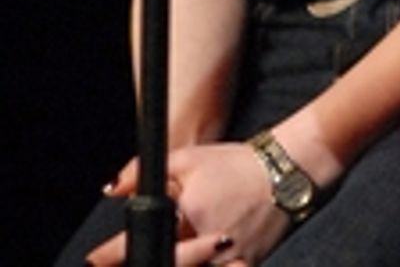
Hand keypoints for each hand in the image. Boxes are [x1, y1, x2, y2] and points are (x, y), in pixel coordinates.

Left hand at [89, 143, 289, 266]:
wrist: (287, 170)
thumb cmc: (236, 163)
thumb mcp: (190, 159)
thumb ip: (146, 172)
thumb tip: (112, 190)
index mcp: (186, 216)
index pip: (140, 244)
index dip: (111, 257)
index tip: (95, 260)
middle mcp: (205, 243)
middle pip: (164, 264)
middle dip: (139, 263)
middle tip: (117, 264)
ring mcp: (228, 259)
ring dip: (180, 265)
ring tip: (169, 257)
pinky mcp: (247, 265)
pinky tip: (201, 261)